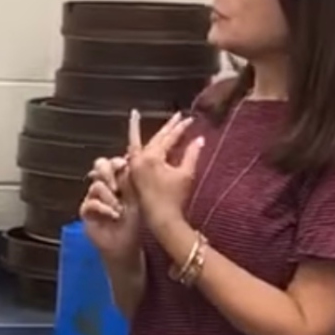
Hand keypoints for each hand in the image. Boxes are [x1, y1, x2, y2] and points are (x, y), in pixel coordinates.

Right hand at [79, 154, 140, 257]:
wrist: (125, 245)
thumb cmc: (134, 224)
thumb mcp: (138, 199)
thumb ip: (133, 180)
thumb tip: (130, 161)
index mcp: (118, 179)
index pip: (113, 162)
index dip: (117, 162)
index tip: (124, 165)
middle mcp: (105, 185)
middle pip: (99, 165)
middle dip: (108, 172)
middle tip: (117, 185)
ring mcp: (94, 197)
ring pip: (97, 185)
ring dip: (110, 197)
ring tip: (120, 209)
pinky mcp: (86, 211)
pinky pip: (91, 203)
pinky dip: (103, 208)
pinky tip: (114, 215)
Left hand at [127, 110, 204, 228]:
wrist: (161, 219)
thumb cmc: (175, 198)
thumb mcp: (186, 174)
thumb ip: (192, 154)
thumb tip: (200, 139)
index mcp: (151, 157)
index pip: (168, 138)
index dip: (180, 128)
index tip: (190, 119)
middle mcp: (139, 159)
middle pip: (155, 137)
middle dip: (168, 127)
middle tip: (177, 116)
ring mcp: (135, 166)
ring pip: (144, 144)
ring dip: (154, 134)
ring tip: (156, 123)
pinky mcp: (134, 173)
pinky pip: (139, 153)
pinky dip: (145, 145)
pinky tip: (152, 143)